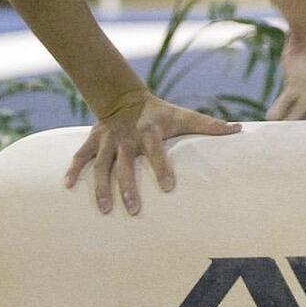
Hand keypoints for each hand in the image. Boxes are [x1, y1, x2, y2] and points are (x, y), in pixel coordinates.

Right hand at [64, 91, 240, 214]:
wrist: (124, 97)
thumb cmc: (160, 113)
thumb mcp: (184, 116)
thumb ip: (210, 126)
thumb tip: (239, 130)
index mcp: (150, 131)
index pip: (157, 150)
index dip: (162, 167)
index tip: (168, 188)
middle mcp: (127, 136)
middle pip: (126, 163)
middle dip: (128, 186)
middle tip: (133, 210)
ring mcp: (108, 139)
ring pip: (101, 164)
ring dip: (100, 186)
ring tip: (104, 209)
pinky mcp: (93, 140)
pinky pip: (80, 156)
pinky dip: (73, 170)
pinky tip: (66, 187)